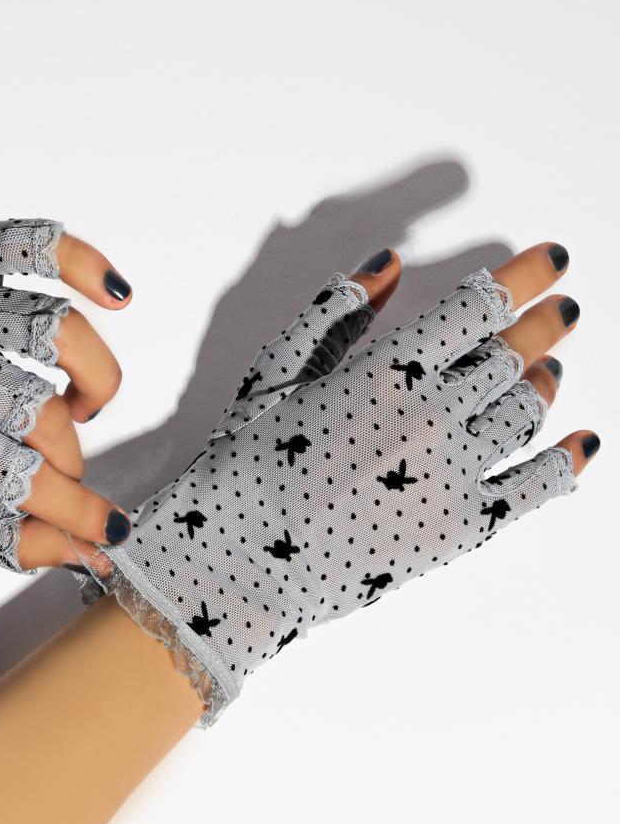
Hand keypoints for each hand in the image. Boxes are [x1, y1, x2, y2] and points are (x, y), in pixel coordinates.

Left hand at [0, 215, 133, 571]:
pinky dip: (85, 263)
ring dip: (94, 380)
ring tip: (83, 406)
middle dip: (69, 457)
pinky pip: (34, 245)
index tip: (110, 530)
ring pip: (58, 330)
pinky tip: (118, 294)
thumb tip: (85, 553)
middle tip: (60, 468)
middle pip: (43, 412)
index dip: (78, 511)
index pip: (19, 476)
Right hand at [86, 242, 597, 721]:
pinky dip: (568, 459)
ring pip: (526, 412)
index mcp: (387, 371)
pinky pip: (537, 486)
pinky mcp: (463, 528)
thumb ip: (334, 312)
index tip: (551, 261)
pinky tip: (583, 441)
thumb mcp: (275, 372)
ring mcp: (454, 474)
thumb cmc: (246, 462)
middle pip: (512, 355)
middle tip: (562, 310)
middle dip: (543, 324)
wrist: (239, 562)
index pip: (479, 307)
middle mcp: (433, 415)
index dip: (524, 276)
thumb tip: (390, 263)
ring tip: (550, 368)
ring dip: (546, 381)